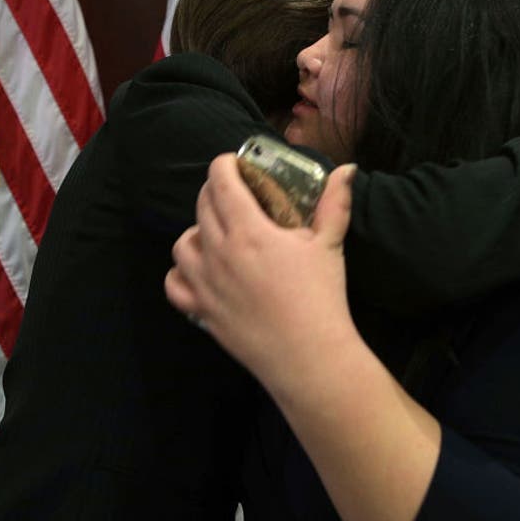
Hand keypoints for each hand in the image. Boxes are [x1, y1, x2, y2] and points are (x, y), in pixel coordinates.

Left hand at [166, 155, 359, 397]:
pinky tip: (200, 270)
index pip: (221, 182)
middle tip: (232, 193)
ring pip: (182, 243)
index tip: (233, 163)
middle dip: (214, 192)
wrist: (308, 356)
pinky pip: (174, 283)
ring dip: (196, 231)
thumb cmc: (321, 298)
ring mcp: (205, 283)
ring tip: (216, 233)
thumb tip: (346, 169)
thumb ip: (334, 203)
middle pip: (201, 207)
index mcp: (248, 230)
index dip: (224, 165)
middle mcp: (219, 252)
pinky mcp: (201, 311)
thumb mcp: (329, 245)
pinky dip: (182, 272)